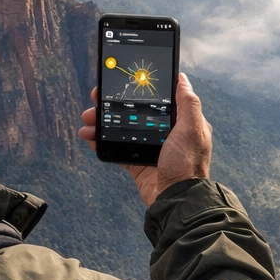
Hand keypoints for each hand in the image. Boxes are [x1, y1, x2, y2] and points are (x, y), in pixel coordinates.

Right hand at [80, 72, 212, 206]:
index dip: (136, 90)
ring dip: (102, 124)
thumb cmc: (188, 164)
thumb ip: (187, 104)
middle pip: (133, 112)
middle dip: (111, 106)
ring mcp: (149, 148)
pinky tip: (91, 138)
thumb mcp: (192, 129)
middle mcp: (164, 133)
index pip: (156, 99)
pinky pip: (117, 149)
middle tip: (94, 101)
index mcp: (179, 123)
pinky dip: (102, 143)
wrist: (176, 200)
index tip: (118, 84)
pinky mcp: (138, 164)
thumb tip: (182, 79)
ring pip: (121, 129)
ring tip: (87, 122)